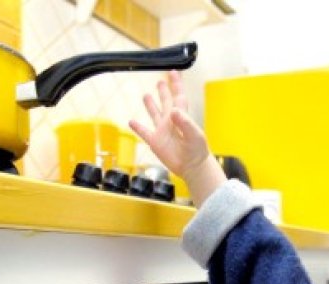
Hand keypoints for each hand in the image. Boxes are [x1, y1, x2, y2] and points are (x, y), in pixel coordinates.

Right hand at [129, 71, 224, 206]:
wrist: (192, 167)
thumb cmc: (197, 151)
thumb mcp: (194, 135)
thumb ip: (185, 122)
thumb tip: (174, 111)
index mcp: (181, 116)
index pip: (178, 96)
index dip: (176, 84)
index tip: (173, 72)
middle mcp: (171, 122)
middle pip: (166, 102)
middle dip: (164, 91)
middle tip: (160, 81)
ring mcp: (162, 131)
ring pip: (155, 114)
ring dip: (150, 105)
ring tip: (146, 95)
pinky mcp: (155, 142)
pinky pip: (144, 132)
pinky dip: (137, 127)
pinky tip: (131, 121)